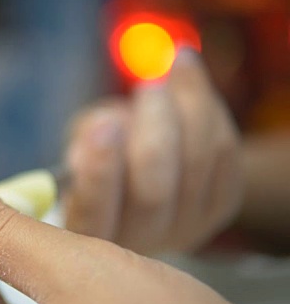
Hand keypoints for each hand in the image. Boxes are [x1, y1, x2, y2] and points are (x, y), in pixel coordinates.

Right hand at [64, 50, 241, 254]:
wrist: (148, 168)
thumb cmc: (102, 153)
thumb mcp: (78, 141)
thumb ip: (85, 137)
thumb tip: (108, 125)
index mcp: (89, 229)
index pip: (93, 211)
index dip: (100, 171)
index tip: (105, 124)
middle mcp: (138, 239)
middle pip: (153, 193)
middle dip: (154, 130)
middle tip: (148, 85)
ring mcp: (185, 228)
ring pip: (196, 166)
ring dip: (189, 106)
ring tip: (175, 64)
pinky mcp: (221, 207)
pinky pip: (225, 153)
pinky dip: (210, 108)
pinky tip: (189, 78)